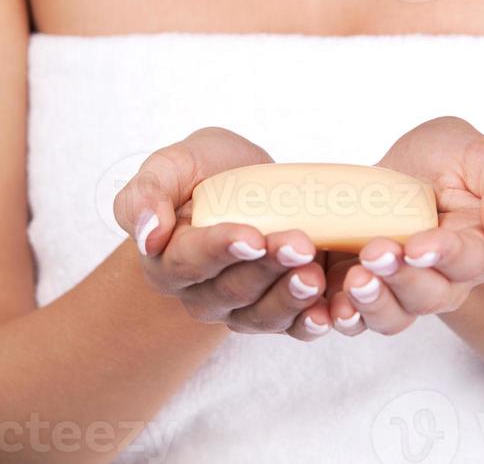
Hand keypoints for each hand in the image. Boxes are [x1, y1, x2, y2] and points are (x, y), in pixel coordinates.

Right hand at [114, 127, 330, 340]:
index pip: (189, 261)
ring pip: (262, 315)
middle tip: (299, 244)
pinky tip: (329, 313)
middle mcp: (201, 293)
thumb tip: (148, 235)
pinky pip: (291, 328)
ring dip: (291, 297)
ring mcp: (240, 308)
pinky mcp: (276, 311)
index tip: (252, 236)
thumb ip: (147, 193)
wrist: (244, 181)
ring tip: (315, 274)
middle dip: (267, 269)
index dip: (221, 250)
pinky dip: (311, 323)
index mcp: (169, 259)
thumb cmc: (204, 170)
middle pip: (232, 290)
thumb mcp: (172, 164)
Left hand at [327, 116, 483, 335]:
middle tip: (376, 252)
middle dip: (401, 278)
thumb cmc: (450, 160)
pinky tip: (325, 307)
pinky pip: (357, 317)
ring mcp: (403, 289)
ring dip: (372, 304)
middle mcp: (444, 279)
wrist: (408, 171)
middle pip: (429, 295)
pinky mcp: (367, 290)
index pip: (470, 260)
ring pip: (394, 316)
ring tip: (353, 281)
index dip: (444, 255)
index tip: (418, 245)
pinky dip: (341, 316)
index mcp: (479, 248)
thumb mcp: (481, 154)